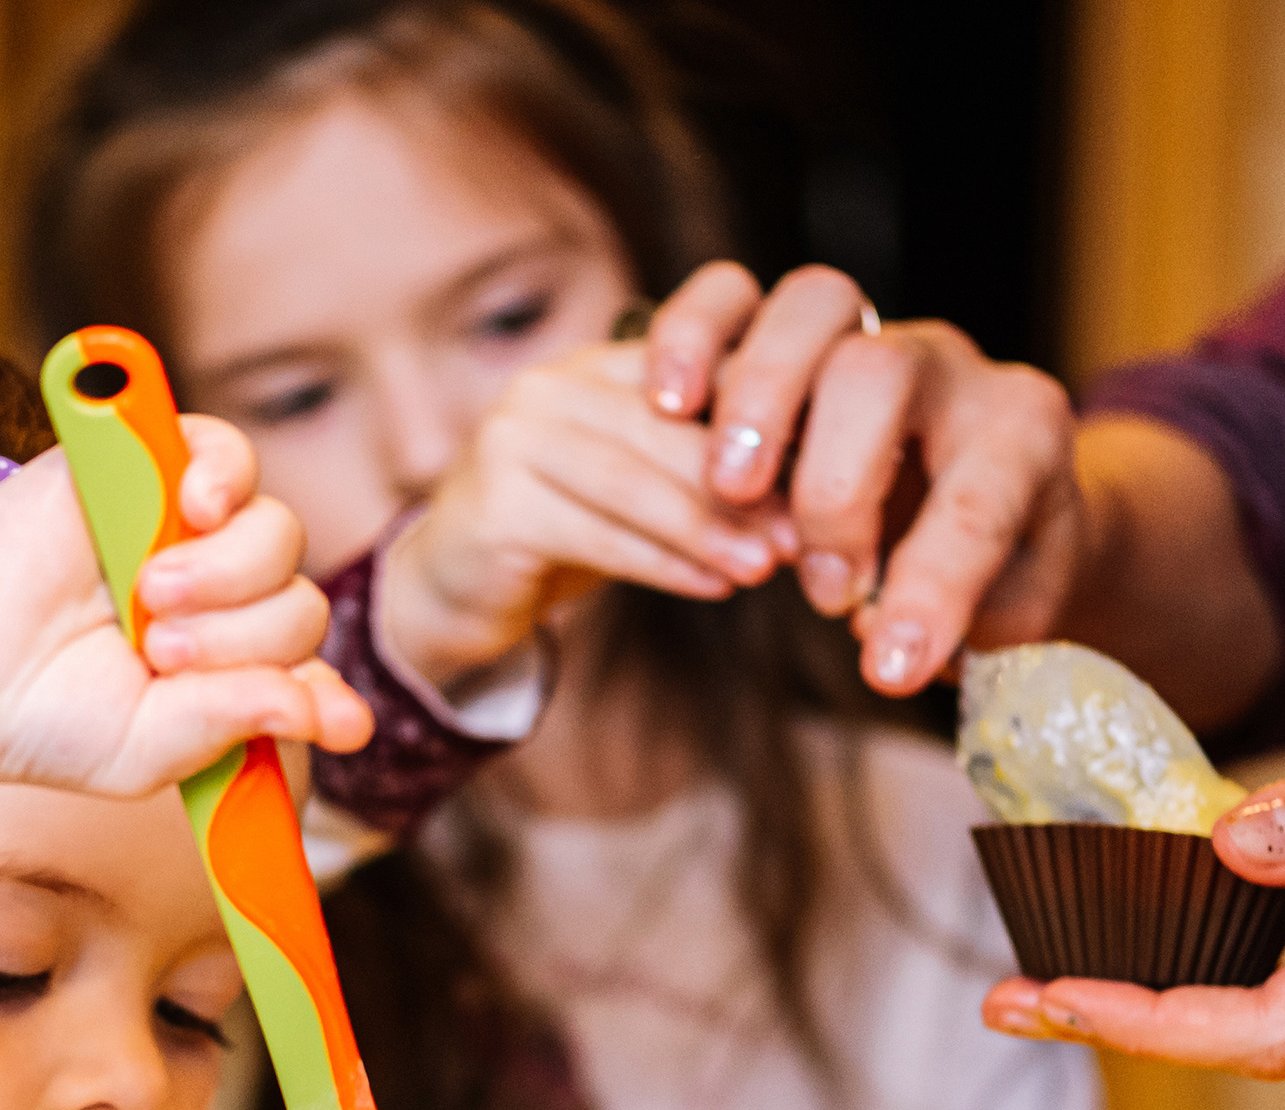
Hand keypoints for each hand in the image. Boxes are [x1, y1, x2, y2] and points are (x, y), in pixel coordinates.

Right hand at [0, 415, 370, 795]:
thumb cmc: (43, 718)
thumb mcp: (150, 746)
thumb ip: (233, 721)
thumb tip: (317, 711)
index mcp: (225, 667)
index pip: (308, 672)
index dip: (329, 698)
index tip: (339, 724)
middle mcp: (218, 598)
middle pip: (300, 603)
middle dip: (246, 637)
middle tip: (161, 653)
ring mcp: (184, 531)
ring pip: (275, 533)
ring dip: (229, 574)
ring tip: (149, 597)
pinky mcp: (143, 467)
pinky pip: (225, 449)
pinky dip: (224, 474)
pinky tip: (192, 509)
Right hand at [377, 340, 791, 691]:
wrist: (457, 587)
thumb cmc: (569, 532)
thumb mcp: (647, 485)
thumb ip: (710, 467)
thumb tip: (823, 486)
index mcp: (601, 364)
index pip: (693, 347)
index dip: (765, 394)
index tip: (827, 453)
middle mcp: (550, 382)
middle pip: (665, 423)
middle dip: (744, 481)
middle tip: (810, 532)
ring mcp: (511, 435)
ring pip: (631, 478)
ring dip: (708, 527)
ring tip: (768, 567)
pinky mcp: (490, 502)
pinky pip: (593, 532)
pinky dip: (661, 562)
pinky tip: (712, 586)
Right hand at [644, 262, 1079, 694]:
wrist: (982, 488)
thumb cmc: (996, 560)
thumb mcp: (1014, 609)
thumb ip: (968, 626)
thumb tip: (887, 641)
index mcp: (1022, 430)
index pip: (980, 500)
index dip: (930, 590)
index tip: (890, 669)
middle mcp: (946, 363)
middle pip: (879, 375)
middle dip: (835, 489)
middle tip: (821, 590)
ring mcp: (864, 331)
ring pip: (812, 308)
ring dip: (756, 399)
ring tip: (730, 487)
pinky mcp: (788, 333)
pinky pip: (731, 295)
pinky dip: (691, 340)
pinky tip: (669, 406)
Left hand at [983, 652, 1284, 1073]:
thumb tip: (1228, 851)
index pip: (1279, 1026)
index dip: (1151, 1025)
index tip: (1050, 999)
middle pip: (1281, 1055)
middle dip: (1141, 1034)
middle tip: (1018, 1001)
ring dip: (1194, 1031)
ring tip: (1078, 993)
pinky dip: (1266, 1016)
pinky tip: (1201, 985)